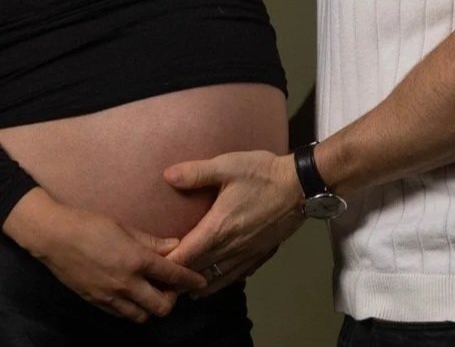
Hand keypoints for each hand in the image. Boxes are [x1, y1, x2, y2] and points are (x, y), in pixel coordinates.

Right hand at [2, 189, 206, 322]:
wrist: (54, 236)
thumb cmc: (89, 224)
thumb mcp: (124, 227)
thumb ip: (151, 241)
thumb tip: (175, 246)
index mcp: (136, 260)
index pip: (173, 276)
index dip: (191, 280)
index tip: (201, 282)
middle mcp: (126, 283)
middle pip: (161, 307)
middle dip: (171, 300)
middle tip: (169, 287)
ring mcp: (110, 297)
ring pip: (142, 316)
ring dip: (150, 307)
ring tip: (149, 292)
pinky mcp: (96, 303)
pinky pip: (122, 315)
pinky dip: (131, 309)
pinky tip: (130, 295)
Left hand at [162, 150, 305, 296]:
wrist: (302, 186)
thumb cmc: (263, 174)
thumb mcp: (227, 165)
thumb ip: (196, 173)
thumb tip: (167, 175)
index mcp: (218, 228)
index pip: (186, 256)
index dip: (168, 265)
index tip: (152, 268)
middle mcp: (231, 247)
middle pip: (199, 271)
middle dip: (179, 279)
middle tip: (162, 282)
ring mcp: (248, 253)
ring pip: (218, 278)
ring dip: (200, 284)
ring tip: (184, 290)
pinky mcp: (261, 254)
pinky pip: (237, 274)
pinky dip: (222, 280)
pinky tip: (217, 280)